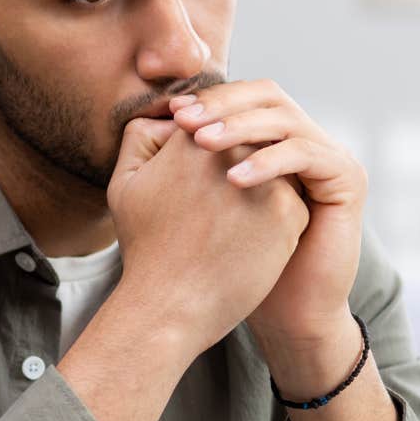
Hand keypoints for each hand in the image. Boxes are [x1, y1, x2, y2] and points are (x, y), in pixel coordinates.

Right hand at [106, 117, 309, 355]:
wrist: (171, 306)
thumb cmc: (146, 249)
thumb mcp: (125, 183)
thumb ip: (141, 136)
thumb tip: (170, 114)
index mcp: (195, 136)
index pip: (221, 122)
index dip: (214, 148)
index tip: (205, 183)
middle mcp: (235, 149)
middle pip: (252, 143)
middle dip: (243, 166)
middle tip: (224, 207)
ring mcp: (267, 179)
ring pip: (276, 170)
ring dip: (266, 188)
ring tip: (236, 224)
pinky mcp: (290, 211)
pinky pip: (294, 202)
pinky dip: (278, 220)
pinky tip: (252, 244)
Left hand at [169, 81, 366, 346]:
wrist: (286, 310)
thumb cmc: (239, 264)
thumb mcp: (207, 203)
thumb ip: (188, 160)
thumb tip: (154, 118)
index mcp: (276, 140)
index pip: (244, 97)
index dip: (209, 99)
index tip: (170, 112)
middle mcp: (306, 139)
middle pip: (268, 94)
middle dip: (223, 104)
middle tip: (185, 121)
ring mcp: (330, 155)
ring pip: (285, 119)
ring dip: (240, 127)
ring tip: (201, 143)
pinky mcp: (347, 178)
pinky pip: (306, 154)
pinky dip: (268, 161)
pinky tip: (233, 180)